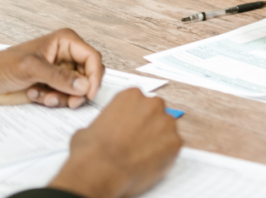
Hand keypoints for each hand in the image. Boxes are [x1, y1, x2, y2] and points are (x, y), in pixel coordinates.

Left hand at [0, 28, 103, 108]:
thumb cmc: (2, 66)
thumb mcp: (32, 68)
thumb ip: (59, 77)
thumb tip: (84, 86)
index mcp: (65, 42)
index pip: (92, 58)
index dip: (94, 76)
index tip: (89, 93)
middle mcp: (66, 55)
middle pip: (89, 75)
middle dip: (79, 90)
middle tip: (70, 102)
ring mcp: (60, 71)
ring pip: (79, 89)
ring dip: (64, 97)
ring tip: (44, 96)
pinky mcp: (54, 85)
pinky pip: (67, 96)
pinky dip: (55, 100)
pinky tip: (37, 95)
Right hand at [48, 88, 181, 197]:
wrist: (100, 170)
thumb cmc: (91, 150)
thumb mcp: (90, 127)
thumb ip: (107, 122)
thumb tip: (106, 130)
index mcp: (132, 96)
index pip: (140, 102)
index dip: (135, 116)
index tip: (131, 125)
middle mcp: (152, 104)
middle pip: (156, 112)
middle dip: (149, 124)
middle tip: (138, 140)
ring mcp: (167, 123)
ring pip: (167, 129)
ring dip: (158, 138)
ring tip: (142, 154)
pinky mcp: (175, 142)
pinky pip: (173, 147)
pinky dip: (165, 154)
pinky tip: (150, 162)